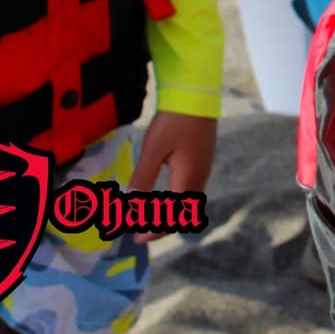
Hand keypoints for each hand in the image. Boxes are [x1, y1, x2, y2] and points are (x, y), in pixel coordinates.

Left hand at [129, 111, 216, 241]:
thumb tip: (130, 205)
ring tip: (149, 216)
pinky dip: (176, 200)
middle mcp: (199, 178)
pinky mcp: (202, 160)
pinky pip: (190, 190)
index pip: (172, 216)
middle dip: (161, 226)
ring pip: (188, 202)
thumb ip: (143, 179)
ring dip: (170, 213)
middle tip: (140, 232)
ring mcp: (203, 169)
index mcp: (187, 179)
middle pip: (183, 213)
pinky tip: (164, 196)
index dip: (153, 231)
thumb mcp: (153, 150)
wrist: (196, 95)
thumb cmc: (173, 121)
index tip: (135, 238)